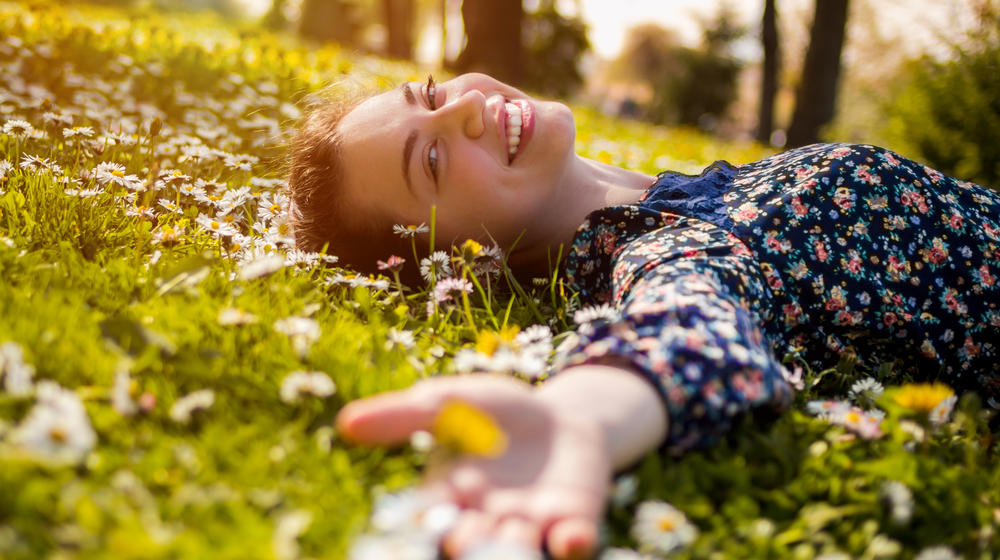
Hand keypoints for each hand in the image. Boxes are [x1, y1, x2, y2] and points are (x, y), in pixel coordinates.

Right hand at [336, 374, 611, 558]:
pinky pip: (572, 544)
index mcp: (449, 498)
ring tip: (515, 530)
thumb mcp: (449, 403)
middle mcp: (486, 522)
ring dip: (515, 549)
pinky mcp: (573, 521)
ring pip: (519, 550)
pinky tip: (569, 536)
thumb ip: (404, 416)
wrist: (561, 416)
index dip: (426, 522)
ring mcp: (532, 526)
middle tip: (465, 534)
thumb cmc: (495, 412)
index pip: (430, 518)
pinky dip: (571, 545)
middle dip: (468, 543)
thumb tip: (346, 422)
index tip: (426, 513)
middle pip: (471, 545)